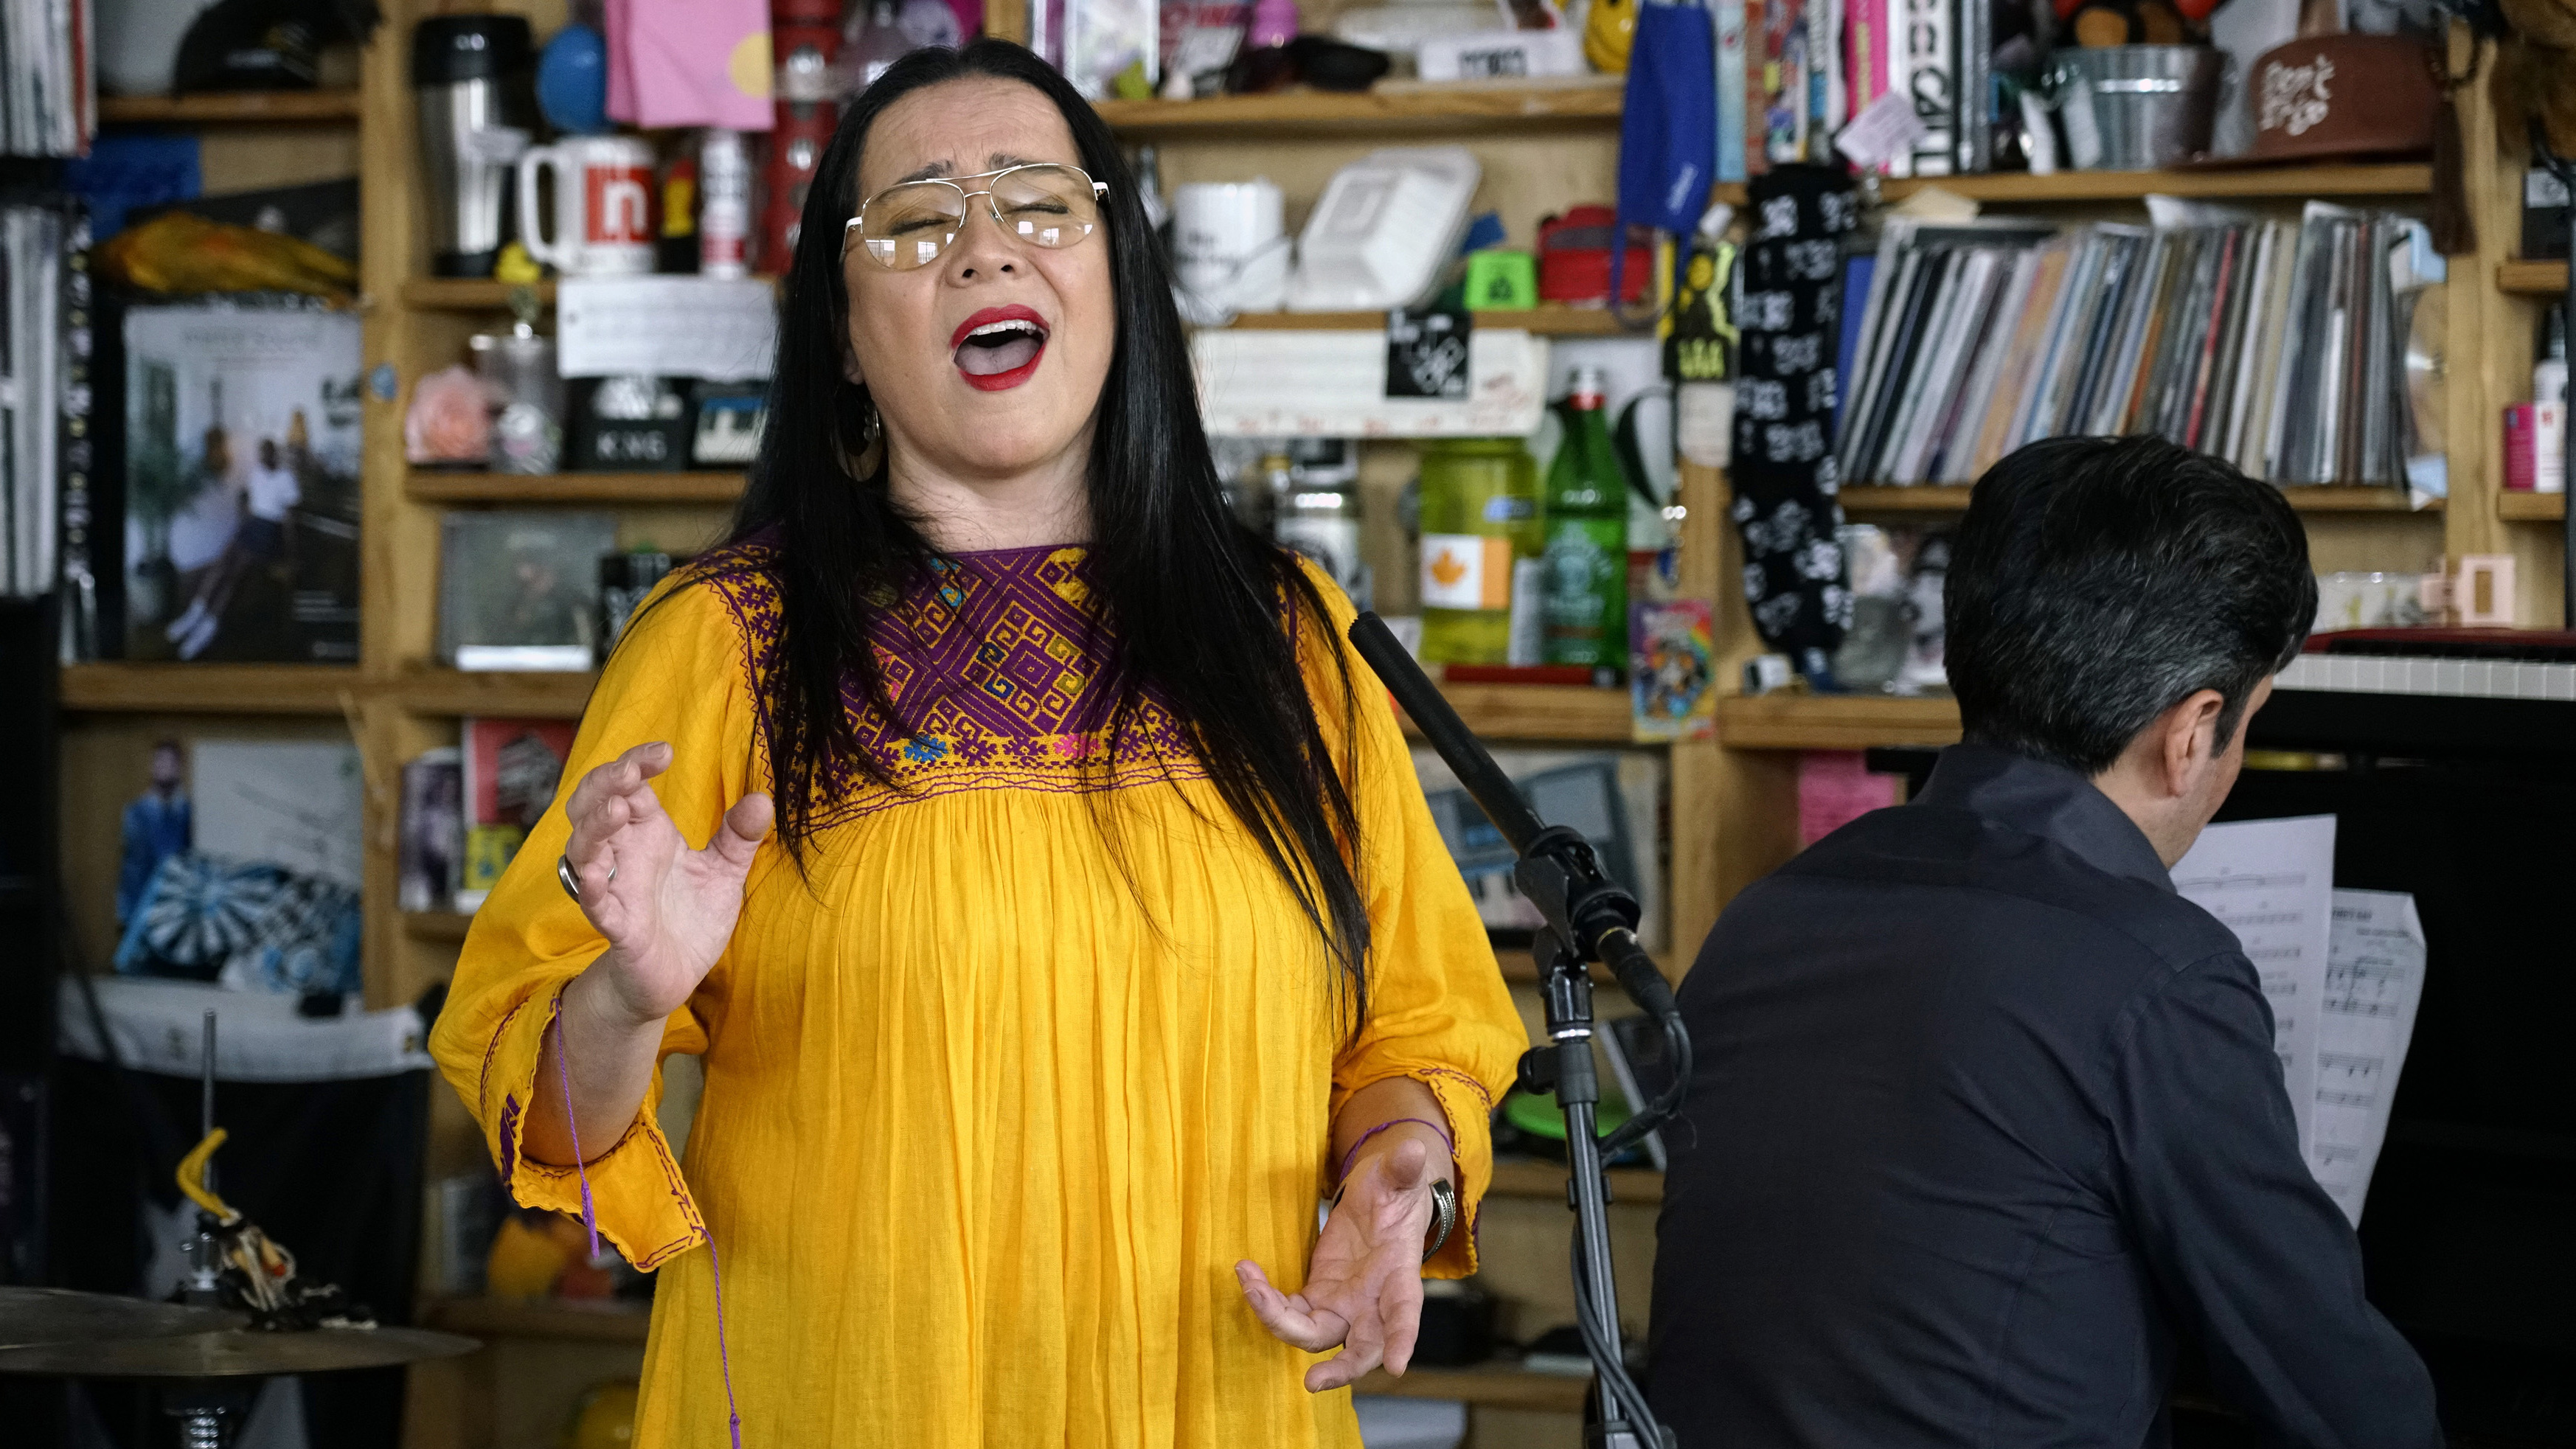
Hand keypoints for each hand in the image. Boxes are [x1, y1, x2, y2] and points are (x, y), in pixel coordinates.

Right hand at [561, 741, 771, 1029]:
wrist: (677, 976)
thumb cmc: (691, 919)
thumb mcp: (723, 872)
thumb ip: (740, 836)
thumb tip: (763, 799)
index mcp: (647, 834)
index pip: (629, 785)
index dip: (636, 763)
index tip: (664, 751)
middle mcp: (624, 856)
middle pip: (592, 806)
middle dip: (604, 784)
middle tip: (629, 772)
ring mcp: (616, 890)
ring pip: (584, 850)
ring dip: (594, 827)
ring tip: (617, 808)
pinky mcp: (617, 927)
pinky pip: (596, 904)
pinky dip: (593, 888)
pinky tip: (600, 873)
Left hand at [1236, 1132, 1445, 1391]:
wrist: (1378, 1199)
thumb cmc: (1395, 1191)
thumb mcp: (1399, 1177)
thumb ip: (1403, 1171)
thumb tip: (1411, 1152)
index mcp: (1400, 1277)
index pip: (1405, 1313)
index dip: (1403, 1339)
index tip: (1396, 1366)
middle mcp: (1373, 1303)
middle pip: (1360, 1348)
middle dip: (1340, 1369)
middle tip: (1313, 1382)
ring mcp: (1344, 1304)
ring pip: (1316, 1336)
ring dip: (1282, 1323)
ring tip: (1252, 1285)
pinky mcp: (1318, 1296)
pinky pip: (1290, 1312)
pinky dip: (1267, 1301)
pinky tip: (1247, 1272)